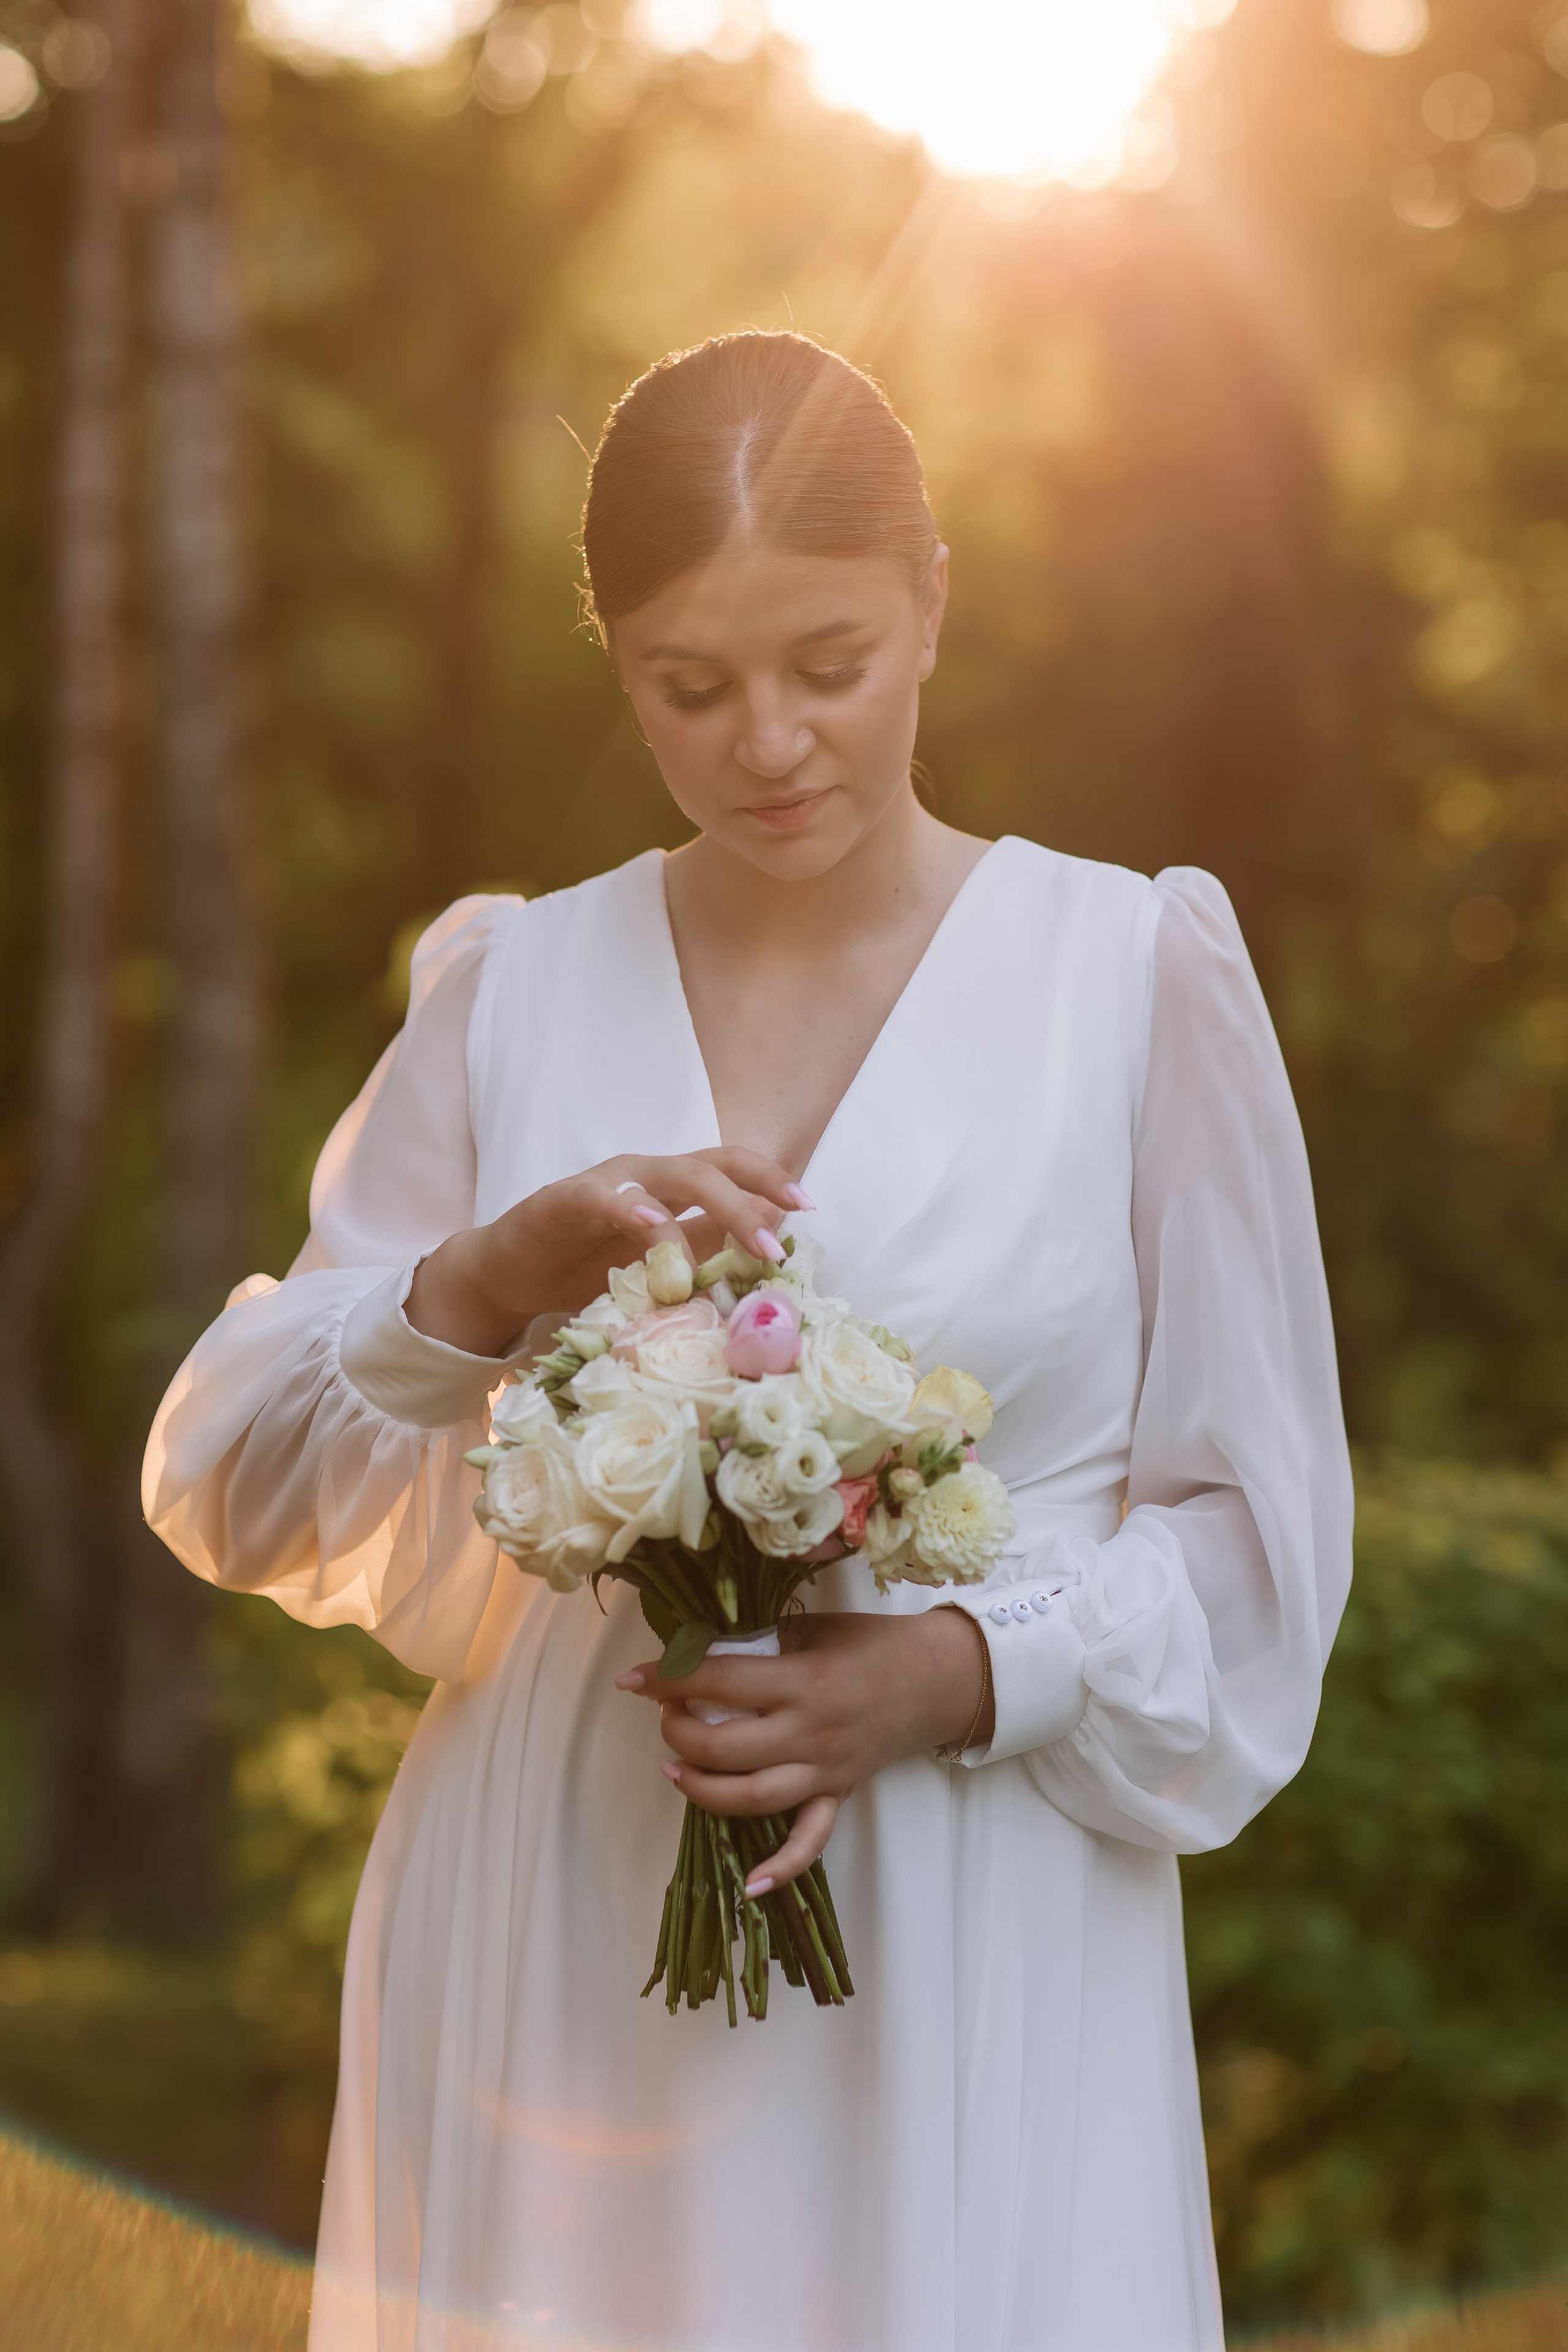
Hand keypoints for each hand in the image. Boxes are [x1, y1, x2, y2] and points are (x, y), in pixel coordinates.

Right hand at [405, 1147, 808, 1357]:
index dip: (769, 1180)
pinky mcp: (562, 1199)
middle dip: (749, 1204)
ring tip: (733, 1249)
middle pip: (708, 1169)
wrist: (509, 1276)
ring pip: (665, 1179)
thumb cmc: (586, 1269)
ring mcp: (605, 1183)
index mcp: (670, 1186)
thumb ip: (706, 1251)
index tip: (807, 1206)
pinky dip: (627, 1206)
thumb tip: (769, 1249)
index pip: (730, 1168)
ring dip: (704, 1212)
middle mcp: (644, 1174)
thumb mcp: (658, 1266)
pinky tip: (648, 1221)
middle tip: (774, 1247)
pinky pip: (599, 1196)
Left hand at [615, 1608, 993, 1895]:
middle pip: (725, 1747)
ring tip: (674, 1767)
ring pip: (751, 1798)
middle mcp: (810, 1732)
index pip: (719, 1683)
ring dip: (702, 1788)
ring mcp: (824, 1770)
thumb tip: (696, 1652)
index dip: (668, 1679)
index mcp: (803, 1681)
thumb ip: (758, 1642)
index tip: (633, 1679)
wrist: (937, 1677)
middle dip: (679, 1732)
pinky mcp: (838, 1795)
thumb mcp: (812, 1627)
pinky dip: (780, 1869)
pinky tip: (748, 1885)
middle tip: (666, 1713)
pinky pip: (809, 1841)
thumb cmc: (871, 1644)